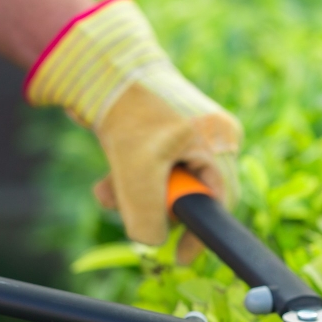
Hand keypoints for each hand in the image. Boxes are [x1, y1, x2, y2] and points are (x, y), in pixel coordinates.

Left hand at [24, 0, 241, 260]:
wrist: (100, 64)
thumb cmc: (127, 112)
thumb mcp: (137, 175)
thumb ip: (148, 219)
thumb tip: (153, 242)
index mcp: (220, 142)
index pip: (221, 201)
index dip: (200, 234)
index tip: (181, 257)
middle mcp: (212, 137)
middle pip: (191, 196)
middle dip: (154, 208)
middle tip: (126, 208)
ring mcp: (188, 133)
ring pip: (166, 185)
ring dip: (134, 197)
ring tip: (107, 190)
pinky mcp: (164, 132)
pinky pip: (153, 170)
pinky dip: (130, 180)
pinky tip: (106, 179)